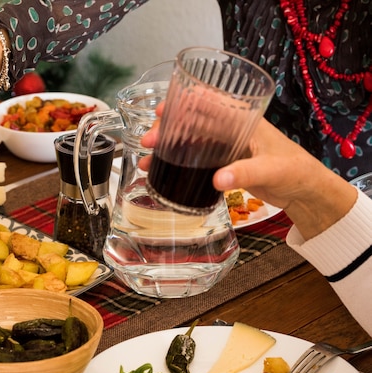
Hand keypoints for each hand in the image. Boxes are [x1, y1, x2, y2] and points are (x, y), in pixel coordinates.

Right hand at [140, 102, 356, 238]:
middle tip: (148, 141)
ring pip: (188, 140)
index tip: (161, 111)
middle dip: (166, 128)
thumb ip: (245, 174)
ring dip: (167, 147)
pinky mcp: (223, 163)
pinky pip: (194, 158)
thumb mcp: (271, 170)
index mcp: (243, 119)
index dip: (183, 102)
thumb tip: (217, 180)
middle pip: (191, 121)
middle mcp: (230, 129)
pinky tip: (160, 170)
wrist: (305, 191)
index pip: (209, 102)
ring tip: (147, 160)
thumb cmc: (295, 171)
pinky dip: (176, 162)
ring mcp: (225, 146)